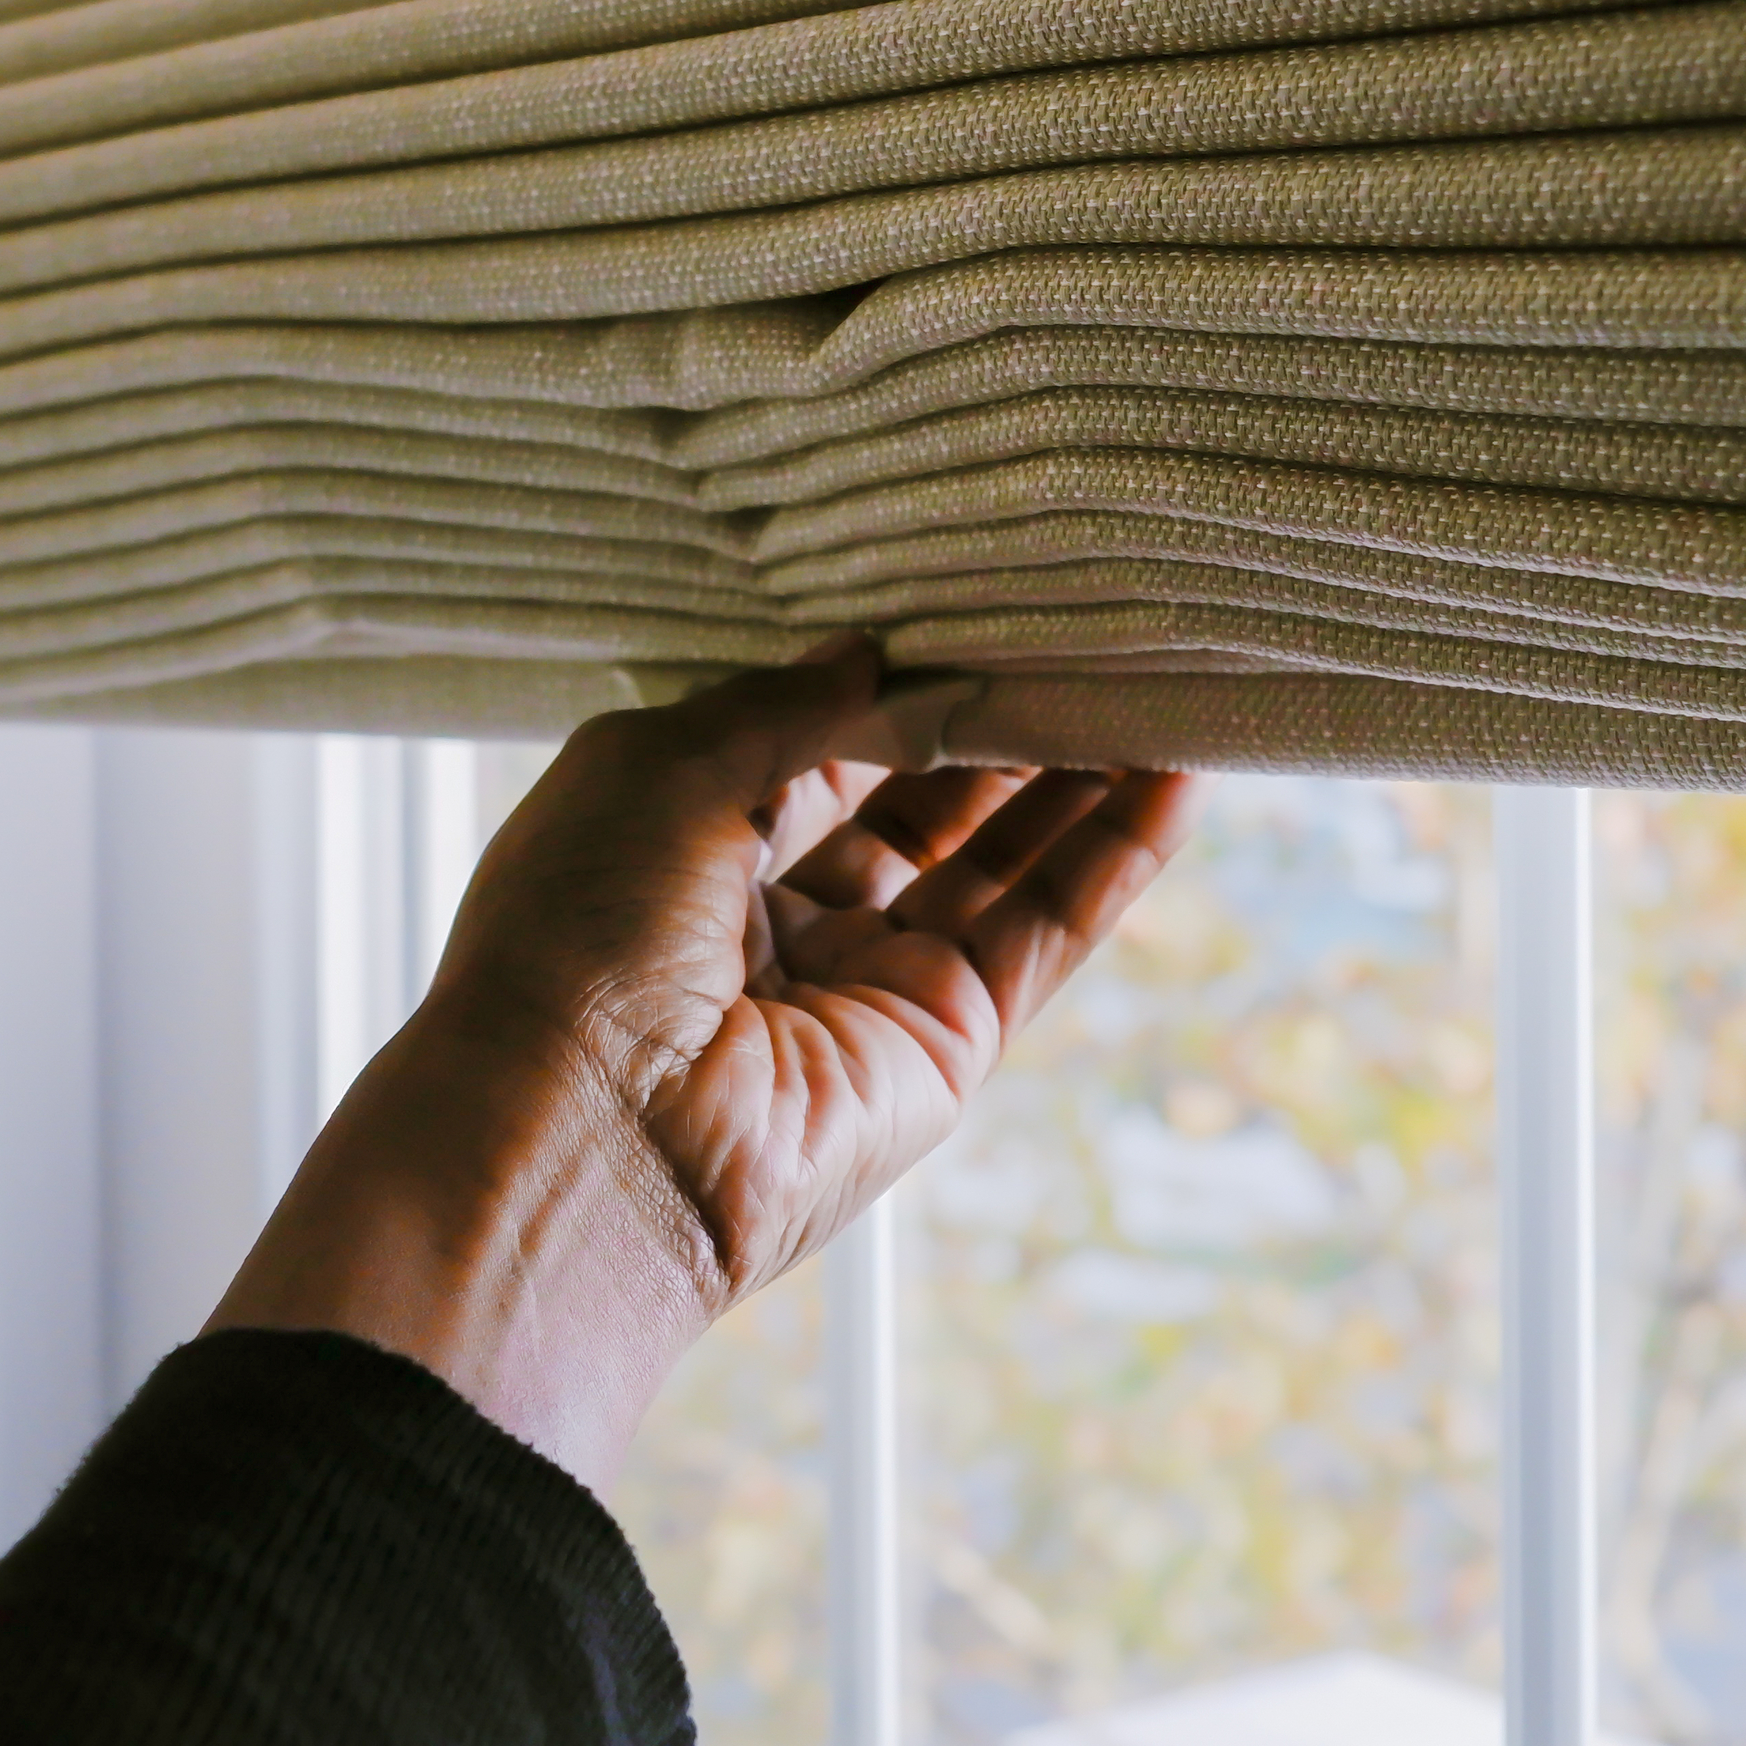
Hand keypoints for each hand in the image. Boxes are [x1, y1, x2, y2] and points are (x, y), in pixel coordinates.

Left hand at [206, 638, 1197, 1481]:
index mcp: (684, 848)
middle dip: (1000, 722)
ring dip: (1079, 778)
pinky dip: (1111, 861)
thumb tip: (869, 652)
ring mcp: (866, 985)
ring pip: (997, 863)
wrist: (582, 1136)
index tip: (980, 609)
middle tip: (1086, 634)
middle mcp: (776, 919)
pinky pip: (1040, 936)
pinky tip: (1174, 780)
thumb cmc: (572, 940)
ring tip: (1157, 682)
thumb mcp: (659, 768)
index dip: (899, 683)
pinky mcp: (940, 1047)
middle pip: (920, 801)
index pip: (820, 746)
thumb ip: (782, 708)